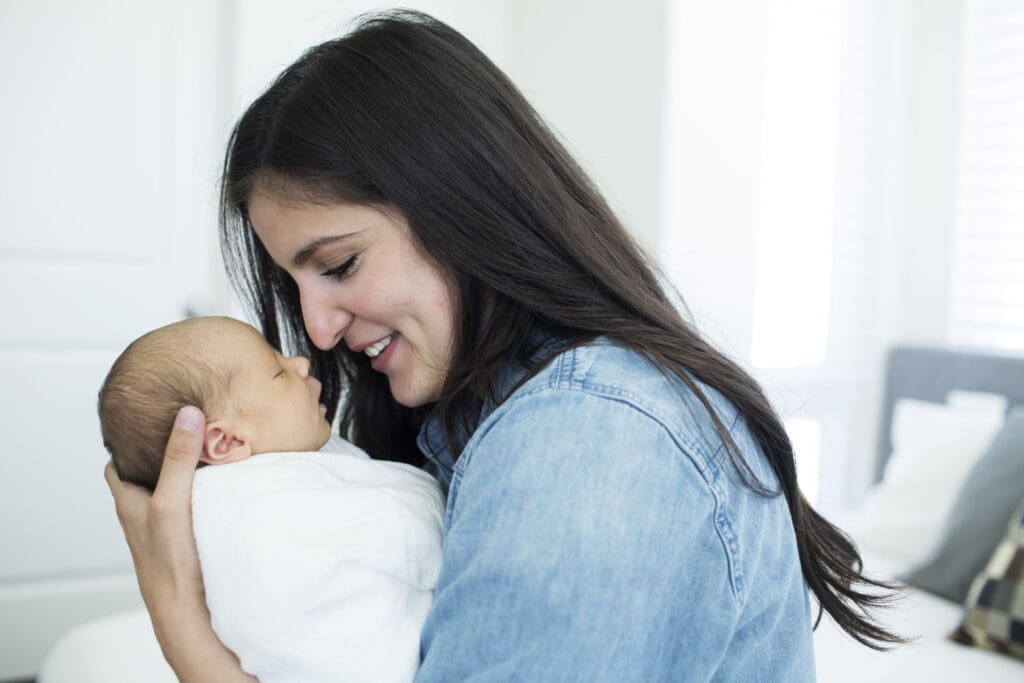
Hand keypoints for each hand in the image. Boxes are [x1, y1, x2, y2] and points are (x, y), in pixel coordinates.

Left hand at [105, 406, 206, 639]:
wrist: (187, 610)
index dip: (128, 440)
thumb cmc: (169, 560)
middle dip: (161, 454)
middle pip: (146, 474)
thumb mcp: (171, 500)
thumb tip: (188, 414)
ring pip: (169, 491)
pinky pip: (189, 506)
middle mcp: (142, 513)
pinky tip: (221, 489)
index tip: (147, 420)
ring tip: (207, 452)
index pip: (117, 462)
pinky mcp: (184, 539)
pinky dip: (200, 494)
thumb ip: (179, 458)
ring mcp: (163, 528)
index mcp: (128, 500)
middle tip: (184, 430)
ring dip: (185, 474)